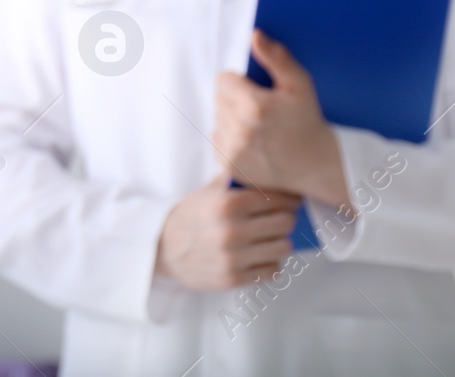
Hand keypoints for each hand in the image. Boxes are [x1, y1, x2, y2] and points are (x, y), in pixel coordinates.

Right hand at [156, 173, 300, 289]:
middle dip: (287, 218)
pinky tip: (260, 254)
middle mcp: (232, 231)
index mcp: (227, 204)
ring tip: (271, 237)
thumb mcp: (210, 190)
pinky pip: (272, 271)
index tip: (291, 199)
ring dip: (280, 241)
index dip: (289, 197)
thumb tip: (276, 175)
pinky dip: (271, 262)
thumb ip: (240, 180)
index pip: (278, 198)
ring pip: (283, 248)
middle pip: (286, 222)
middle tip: (281, 217)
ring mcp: (233, 258)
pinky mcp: (234, 279)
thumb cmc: (192, 215)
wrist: (163, 247)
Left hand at [213, 31, 349, 208]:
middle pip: (219, 98)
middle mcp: (240, 130)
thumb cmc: (308, 120)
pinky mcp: (229, 166)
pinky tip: (253, 141)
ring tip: (259, 126)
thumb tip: (254, 36)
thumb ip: (276, 57)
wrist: (317, 165)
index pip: (224, 80)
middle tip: (261, 109)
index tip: (256, 89)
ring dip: (232, 117)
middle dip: (236, 98)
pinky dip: (230, 137)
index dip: (240, 82)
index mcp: (255, 106)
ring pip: (218, 118)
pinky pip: (218, 138)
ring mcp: (234, 151)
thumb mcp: (300, 84)